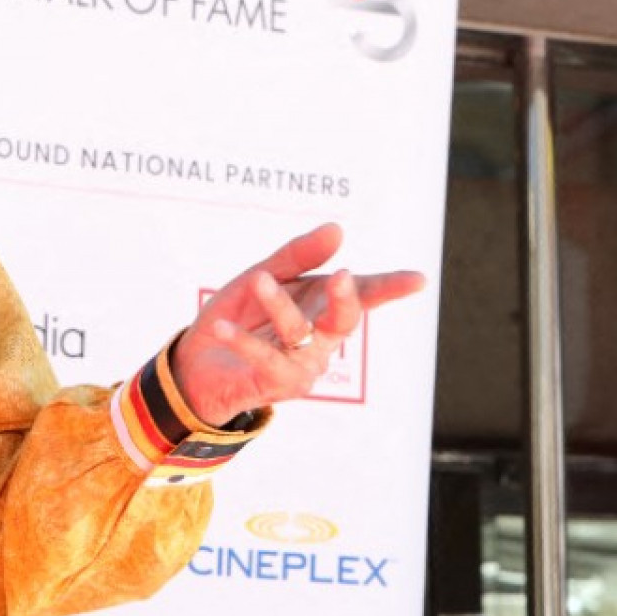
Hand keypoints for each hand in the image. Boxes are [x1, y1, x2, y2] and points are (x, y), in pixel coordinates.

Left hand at [169, 223, 424, 426]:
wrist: (197, 361)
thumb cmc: (237, 316)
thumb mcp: (260, 275)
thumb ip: (296, 255)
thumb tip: (338, 229)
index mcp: (321, 305)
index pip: (362, 294)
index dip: (390, 286)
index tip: (419, 279)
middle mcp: (321, 337)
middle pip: (345, 319)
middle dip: (347, 299)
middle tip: (342, 276)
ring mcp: (304, 364)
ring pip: (301, 333)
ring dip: (279, 306)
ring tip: (258, 280)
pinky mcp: (279, 385)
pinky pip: (266, 359)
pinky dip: (244, 341)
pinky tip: (223, 327)